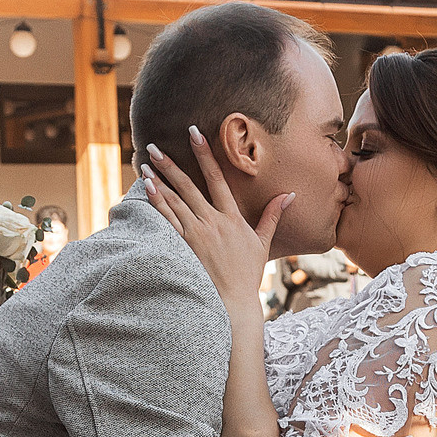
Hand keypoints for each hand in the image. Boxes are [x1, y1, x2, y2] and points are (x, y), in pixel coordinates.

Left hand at [144, 131, 293, 322]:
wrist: (233, 302)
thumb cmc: (248, 274)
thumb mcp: (263, 242)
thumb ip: (273, 216)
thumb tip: (290, 195)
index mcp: (232, 218)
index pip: (217, 178)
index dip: (205, 154)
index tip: (194, 134)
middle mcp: (213, 222)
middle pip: (189, 186)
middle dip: (172, 164)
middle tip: (155, 146)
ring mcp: (197, 234)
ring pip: (175, 201)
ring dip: (159, 180)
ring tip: (146, 162)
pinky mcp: (185, 247)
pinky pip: (168, 220)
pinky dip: (157, 202)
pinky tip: (147, 188)